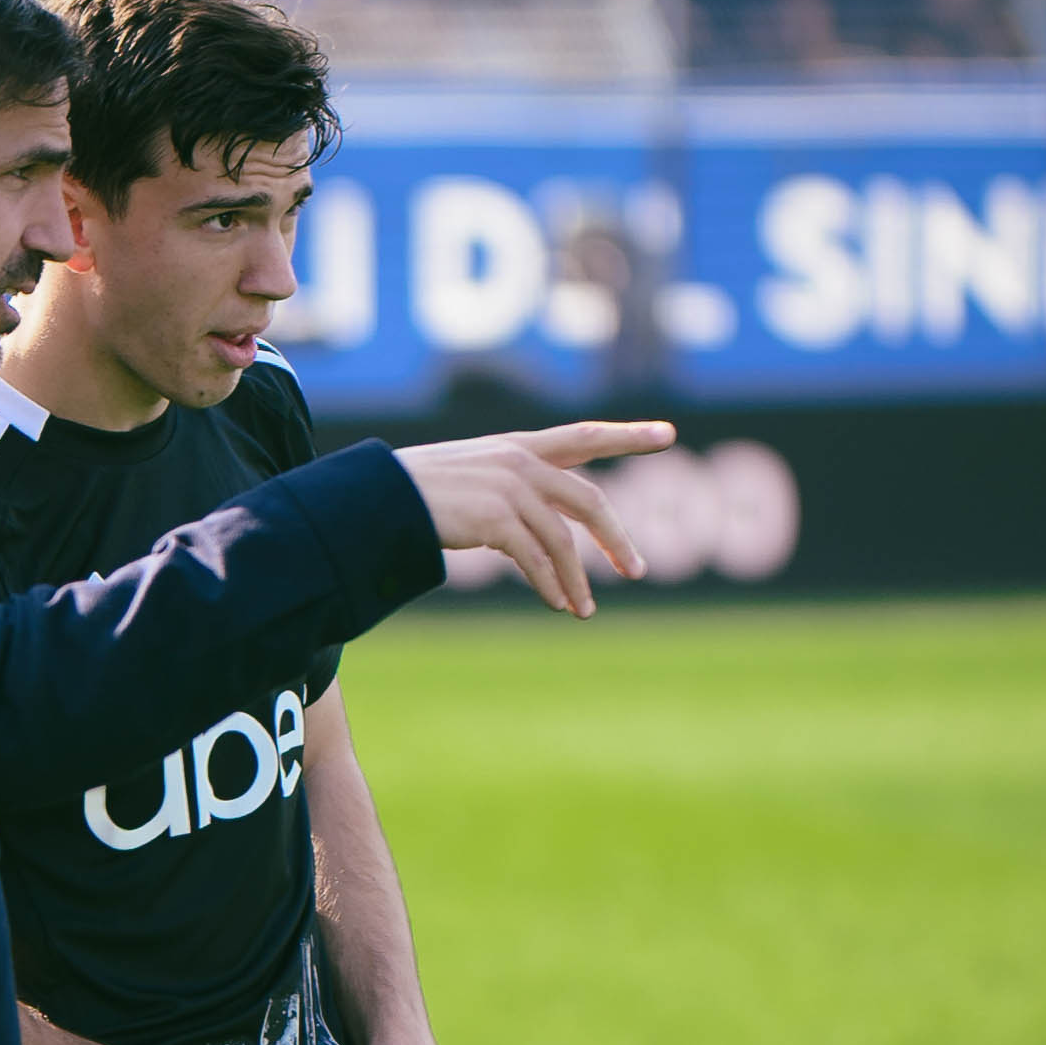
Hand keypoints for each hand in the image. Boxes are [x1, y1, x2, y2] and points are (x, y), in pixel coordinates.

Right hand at [394, 420, 675, 615]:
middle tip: (637, 569)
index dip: (628, 435)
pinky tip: (559, 604)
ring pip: (563, 540)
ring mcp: (508, 488)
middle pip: (588, 501)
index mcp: (517, 446)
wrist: (377, 498)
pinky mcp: (494, 518)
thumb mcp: (470, 478)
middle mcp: (519, 461)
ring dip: (577, 579)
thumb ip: (509, 492)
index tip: (668, 434)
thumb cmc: (413, 492)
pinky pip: (536, 559)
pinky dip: (551, 585)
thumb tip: (539, 534)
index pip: (583, 436)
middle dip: (616, 538)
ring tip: (584, 611)